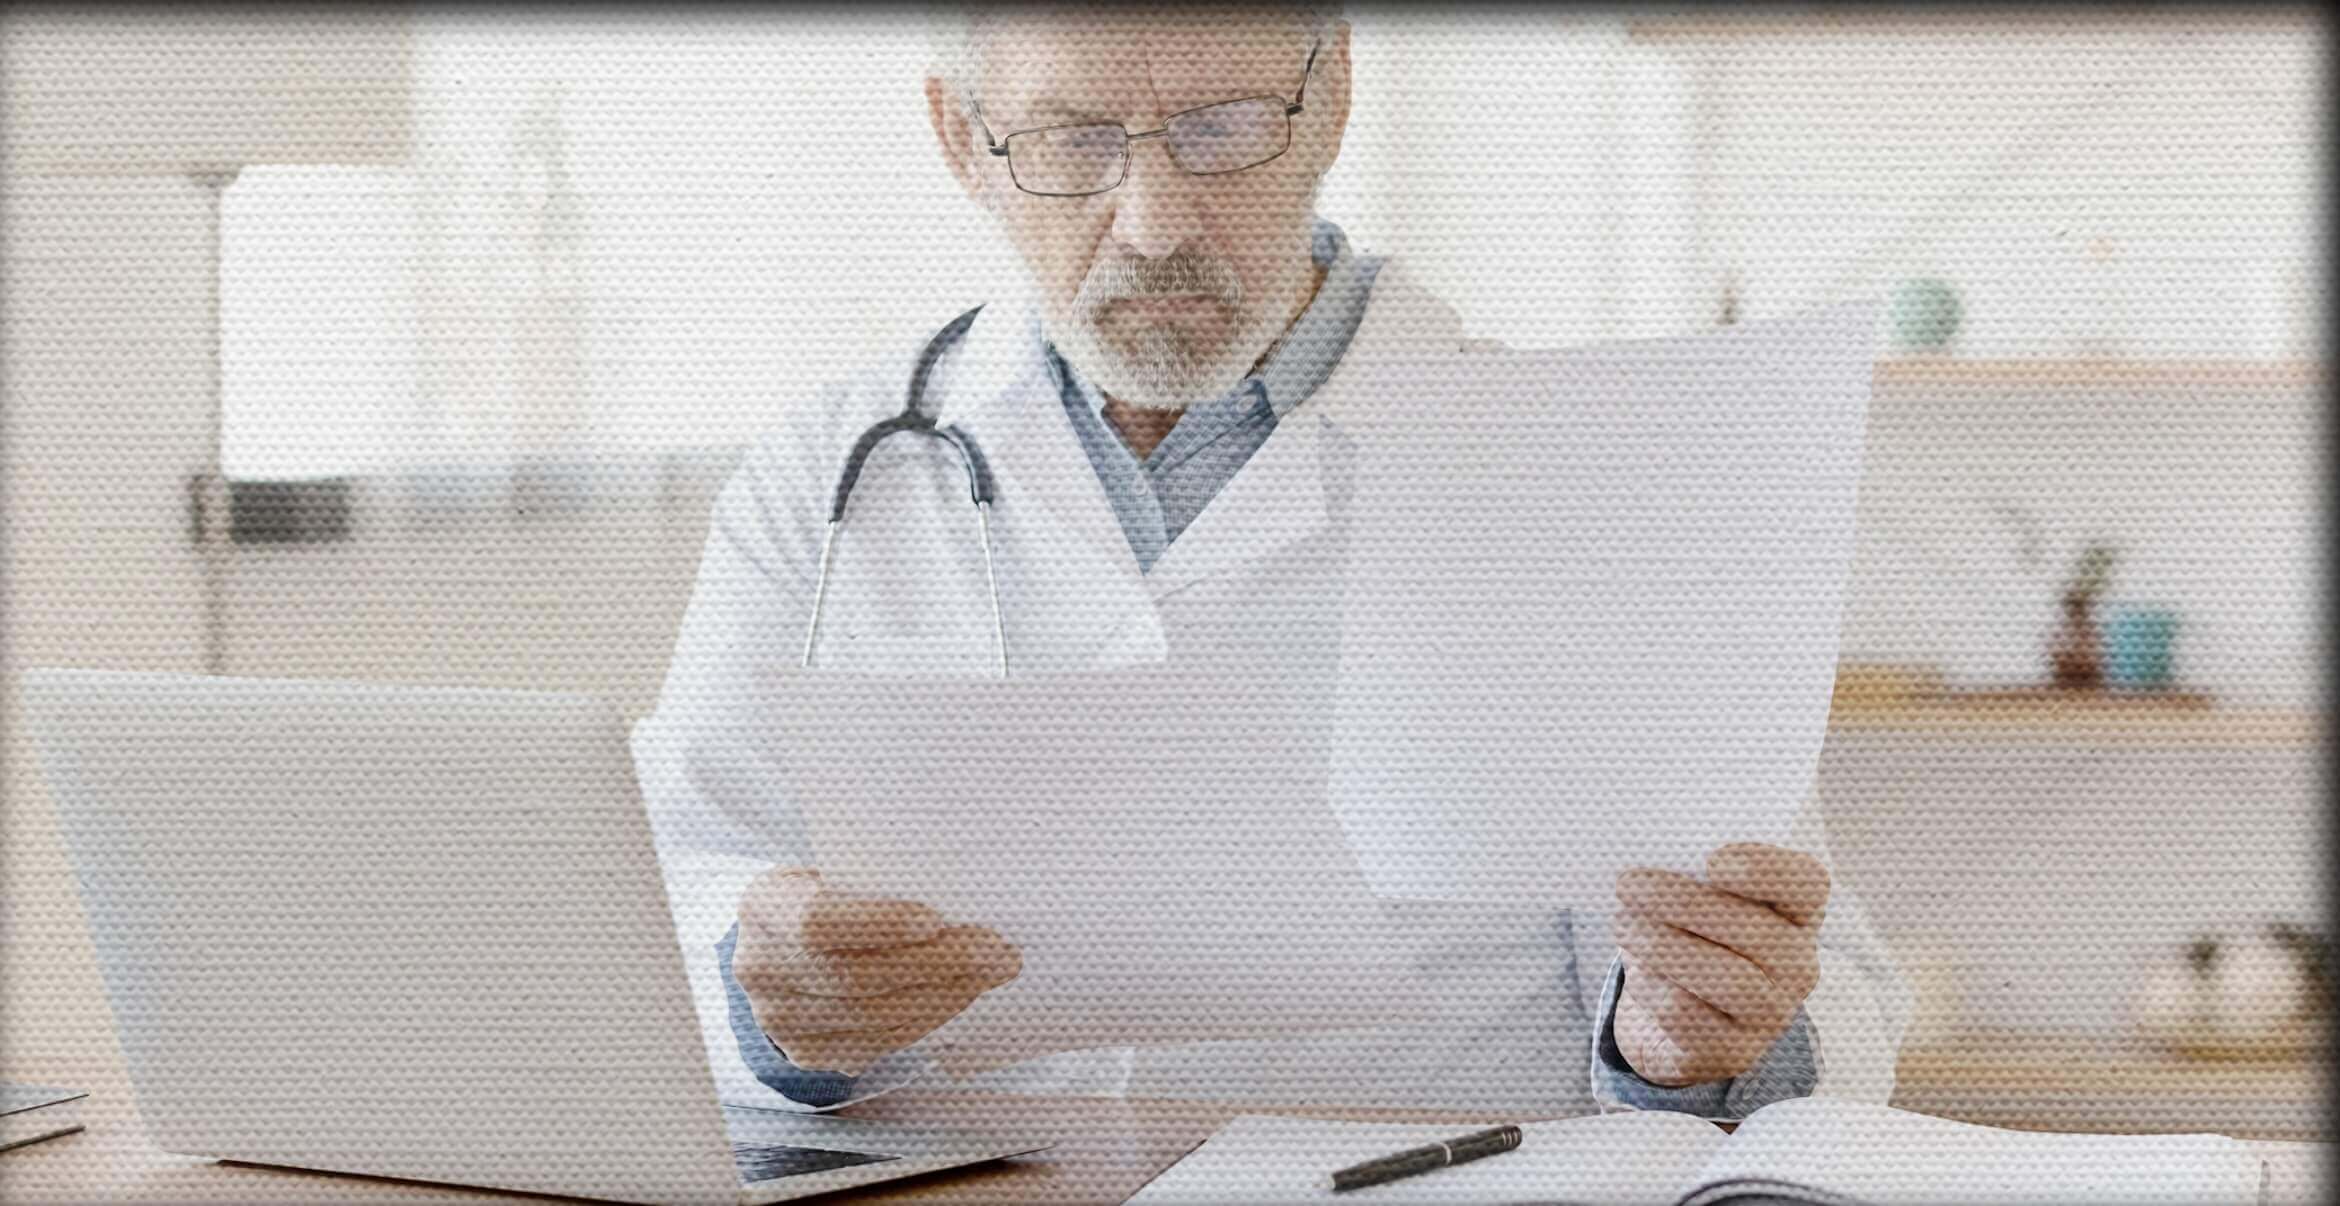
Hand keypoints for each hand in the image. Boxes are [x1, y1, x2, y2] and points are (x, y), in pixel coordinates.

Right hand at [731, 867, 1020, 1075]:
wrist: (784, 950)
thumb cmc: (826, 896)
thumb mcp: (834, 871)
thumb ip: (879, 878)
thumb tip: (963, 893)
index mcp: (765, 906)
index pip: (818, 921)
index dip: (879, 924)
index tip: (937, 919)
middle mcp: (762, 968)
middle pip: (855, 978)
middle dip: (936, 965)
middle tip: (994, 950)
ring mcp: (781, 1019)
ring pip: (872, 1018)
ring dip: (943, 995)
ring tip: (989, 972)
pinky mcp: (810, 1053)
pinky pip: (878, 1044)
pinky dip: (927, 1018)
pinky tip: (959, 994)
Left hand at [1609, 843, 1827, 1086]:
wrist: (1677, 1017)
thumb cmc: (1692, 937)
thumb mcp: (1700, 901)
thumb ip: (1691, 877)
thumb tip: (1650, 870)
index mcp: (1799, 914)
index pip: (1807, 884)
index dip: (1765, 870)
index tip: (1711, 860)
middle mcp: (1798, 965)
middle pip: (1756, 931)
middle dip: (1684, 903)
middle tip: (1629, 884)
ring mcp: (1772, 1014)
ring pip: (1726, 978)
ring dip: (1664, 946)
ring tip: (1623, 924)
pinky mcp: (1732, 1052)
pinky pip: (1689, 1015)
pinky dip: (1653, 988)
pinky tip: (1637, 975)